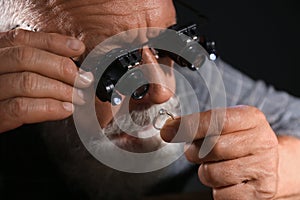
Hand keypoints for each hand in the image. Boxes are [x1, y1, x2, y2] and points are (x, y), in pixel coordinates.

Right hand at [0, 29, 93, 132]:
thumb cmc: (7, 96)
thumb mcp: (16, 73)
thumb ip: (37, 63)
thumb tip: (72, 63)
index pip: (22, 39)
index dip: (53, 42)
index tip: (78, 48)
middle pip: (25, 57)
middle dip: (61, 67)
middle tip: (83, 79)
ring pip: (27, 82)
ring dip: (60, 90)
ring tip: (79, 97)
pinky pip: (21, 108)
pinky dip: (49, 108)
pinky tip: (66, 109)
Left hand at [161, 105, 278, 199]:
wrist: (271, 164)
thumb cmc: (240, 142)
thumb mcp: (226, 124)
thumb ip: (199, 123)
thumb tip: (169, 129)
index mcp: (252, 119)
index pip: (216, 120)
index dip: (189, 126)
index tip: (168, 131)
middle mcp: (262, 142)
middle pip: (212, 148)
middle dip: (194, 151)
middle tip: (196, 152)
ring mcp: (263, 169)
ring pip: (212, 174)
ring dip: (205, 171)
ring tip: (215, 165)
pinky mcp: (260, 193)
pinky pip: (221, 195)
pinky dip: (217, 189)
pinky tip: (226, 180)